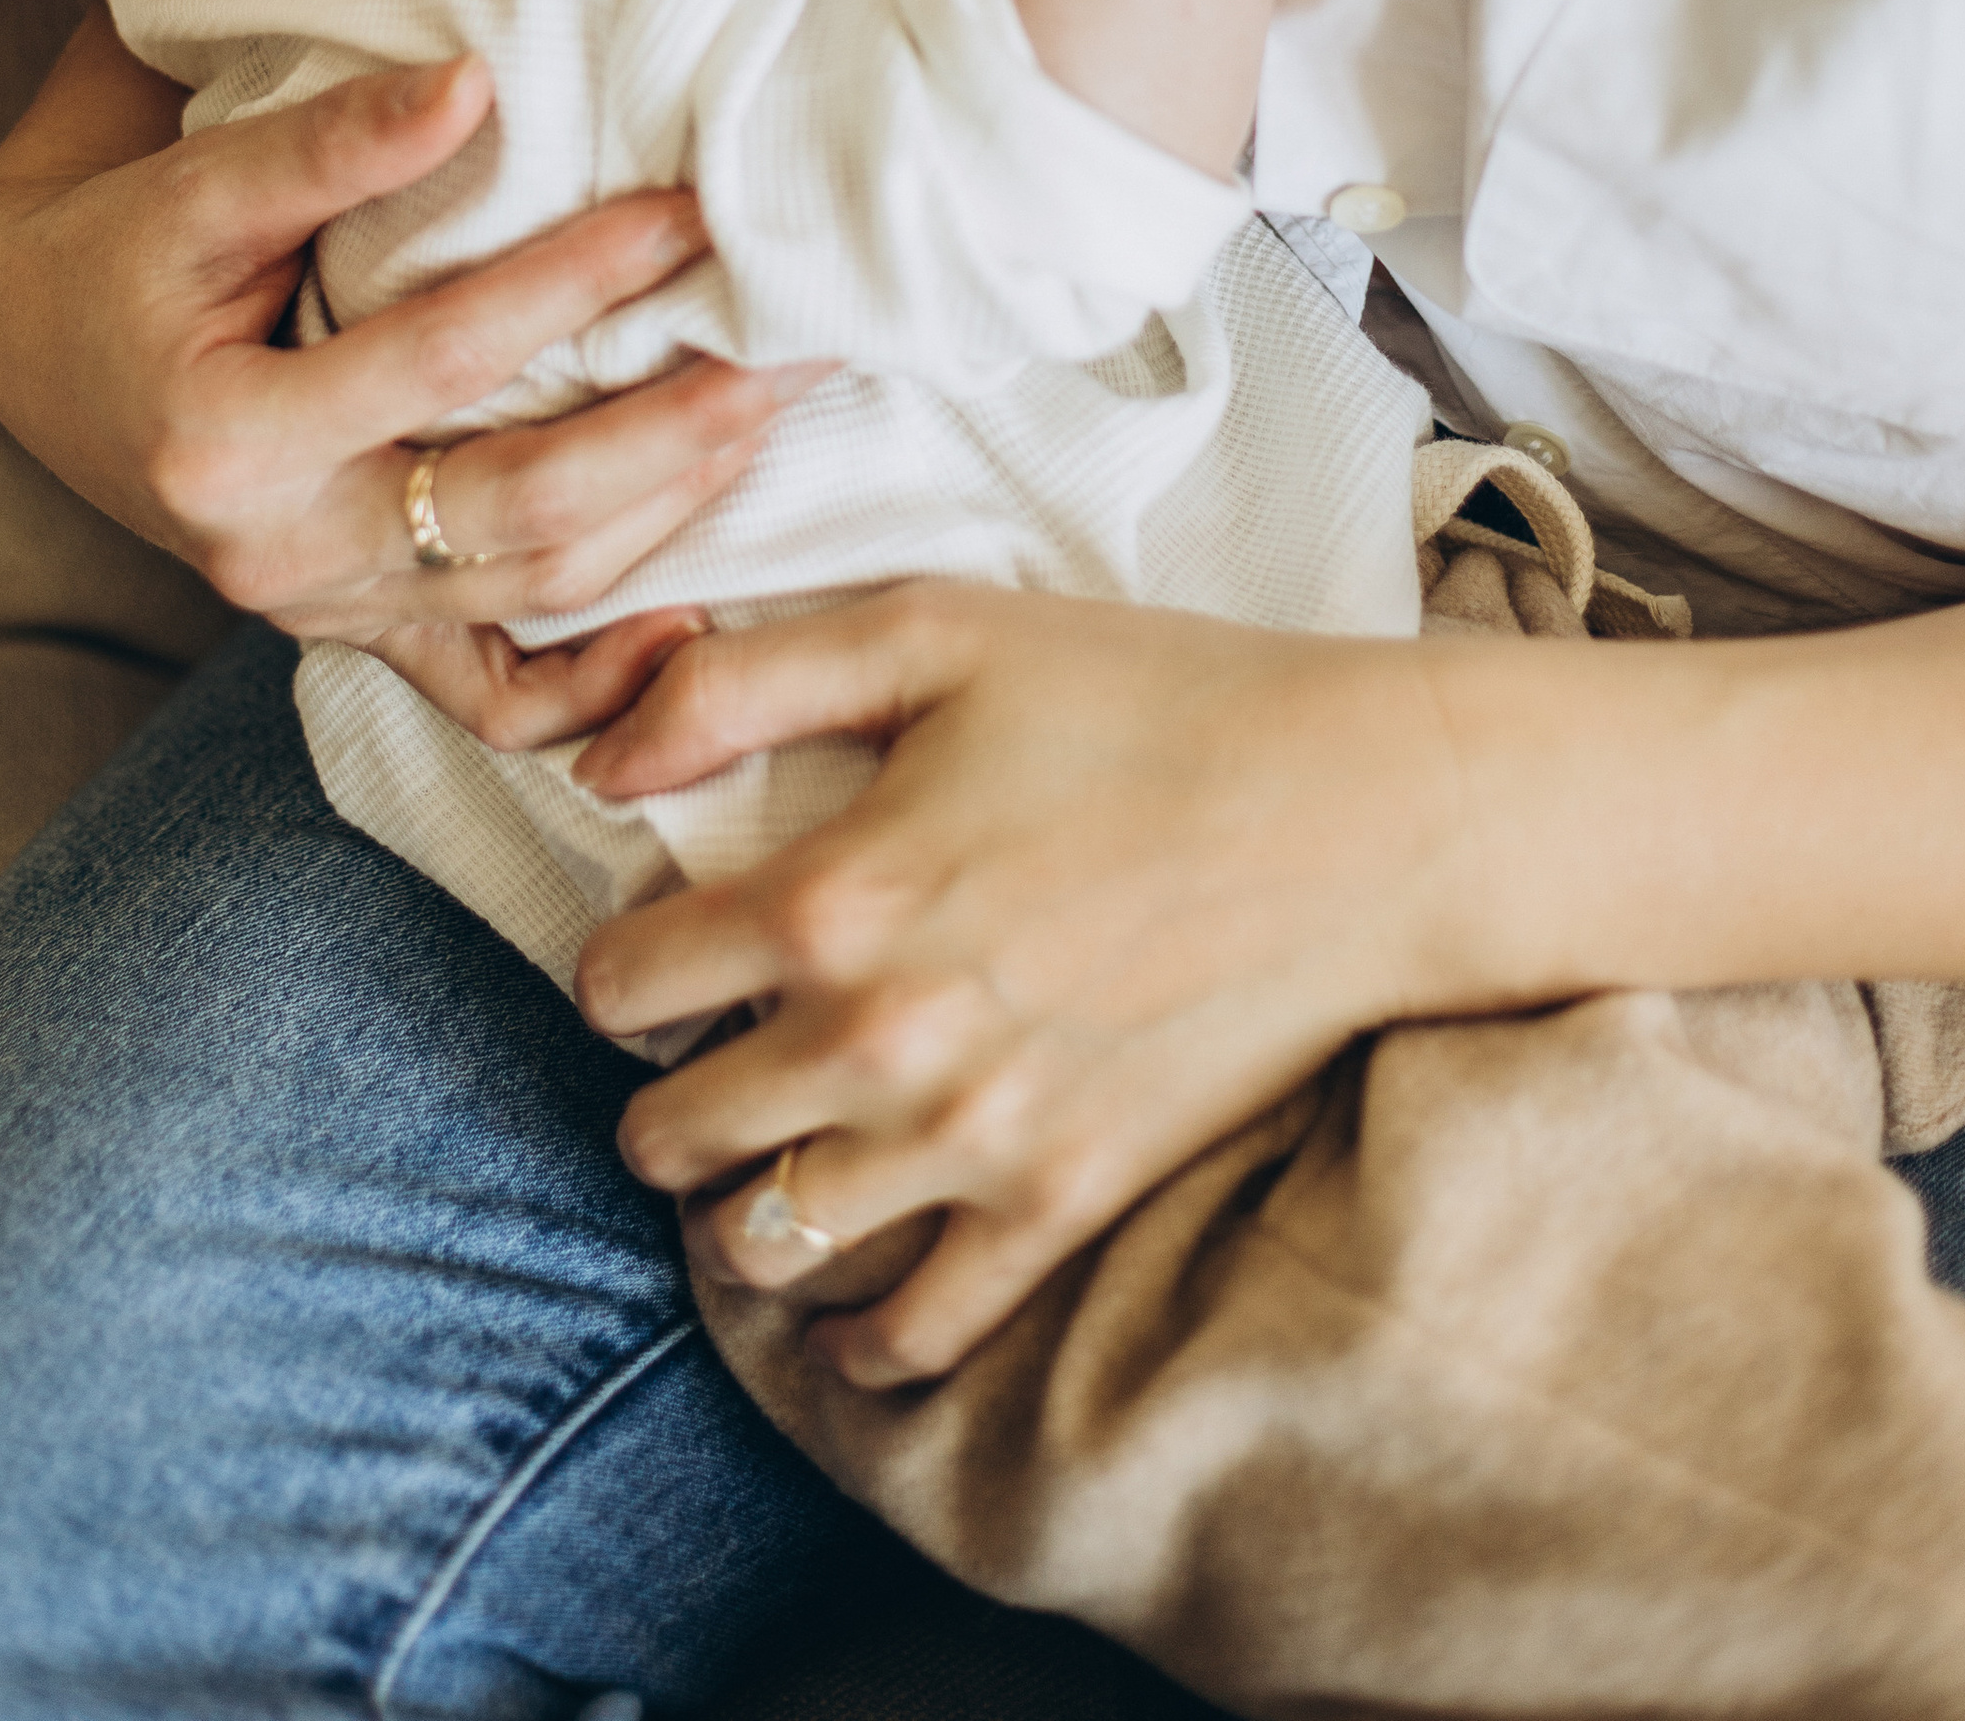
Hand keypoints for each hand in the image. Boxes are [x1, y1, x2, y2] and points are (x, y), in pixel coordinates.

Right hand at [0, 17, 824, 746]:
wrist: (38, 352)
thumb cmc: (123, 248)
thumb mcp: (199, 183)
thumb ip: (334, 140)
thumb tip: (477, 82)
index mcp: (229, 441)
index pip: (444, 356)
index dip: (575, 280)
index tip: (690, 212)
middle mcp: (279, 557)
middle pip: (516, 511)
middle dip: (672, 432)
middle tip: (794, 353)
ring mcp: (324, 615)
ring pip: (530, 598)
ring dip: (670, 519)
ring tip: (772, 420)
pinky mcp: (359, 638)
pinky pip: (492, 698)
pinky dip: (599, 684)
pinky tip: (696, 626)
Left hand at [571, 582, 1491, 1382]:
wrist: (1361, 813)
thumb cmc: (1148, 697)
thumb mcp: (932, 631)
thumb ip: (743, 680)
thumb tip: (603, 760)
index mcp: (830, 895)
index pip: (621, 985)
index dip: (620, 961)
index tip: (659, 945)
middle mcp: (878, 1041)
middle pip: (671, 1133)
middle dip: (660, 1093)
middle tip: (701, 1054)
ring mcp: (972, 1141)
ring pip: (765, 1241)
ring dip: (735, 1206)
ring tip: (761, 1157)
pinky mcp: (1065, 1204)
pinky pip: (915, 1330)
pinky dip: (859, 1332)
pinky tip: (849, 1300)